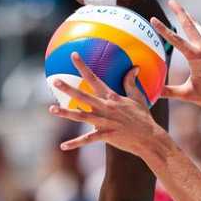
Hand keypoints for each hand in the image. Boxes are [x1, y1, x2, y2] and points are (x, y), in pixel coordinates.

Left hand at [50, 52, 166, 158]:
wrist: (149, 138)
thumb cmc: (143, 118)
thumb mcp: (138, 98)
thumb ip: (132, 83)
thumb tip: (135, 67)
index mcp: (111, 97)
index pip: (95, 78)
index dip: (83, 66)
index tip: (73, 55)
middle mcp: (105, 108)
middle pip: (83, 96)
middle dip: (68, 88)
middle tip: (54, 80)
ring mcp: (104, 122)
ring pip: (81, 117)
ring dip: (65, 113)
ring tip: (51, 109)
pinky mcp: (105, 136)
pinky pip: (87, 140)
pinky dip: (75, 143)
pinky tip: (63, 146)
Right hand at [150, 0, 200, 115]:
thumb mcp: (187, 94)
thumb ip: (169, 91)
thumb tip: (152, 92)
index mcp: (196, 57)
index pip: (175, 40)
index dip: (162, 29)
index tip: (153, 19)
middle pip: (189, 25)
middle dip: (179, 12)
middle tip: (171, 1)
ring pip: (198, 29)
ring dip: (189, 19)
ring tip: (182, 11)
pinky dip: (197, 32)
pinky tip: (193, 31)